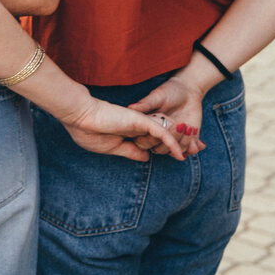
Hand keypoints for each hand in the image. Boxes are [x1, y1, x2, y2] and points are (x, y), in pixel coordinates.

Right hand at [59, 96, 185, 162]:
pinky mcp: (141, 122)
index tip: (178, 155)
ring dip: (179, 144)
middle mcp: (136, 125)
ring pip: (164, 135)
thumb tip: (145, 157)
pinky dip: (171, 145)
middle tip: (196, 148)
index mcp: (128, 130)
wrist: (79, 116)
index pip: (150, 141)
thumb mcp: (112, 148)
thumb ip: (130, 152)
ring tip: (194, 150)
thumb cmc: (88, 132)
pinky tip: (180, 155)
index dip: (164, 148)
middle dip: (178, 144)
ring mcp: (139, 122)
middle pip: (161, 138)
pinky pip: (161, 135)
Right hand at [129, 76, 208, 156]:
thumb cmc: (169, 91)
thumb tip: (130, 107)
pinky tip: (199, 142)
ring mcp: (173, 139)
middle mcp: (159, 136)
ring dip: (186, 143)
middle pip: (161, 150)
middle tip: (182, 124)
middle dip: (174, 139)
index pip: (145, 142)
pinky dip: (194, 148)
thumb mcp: (157, 96)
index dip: (154, 139)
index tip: (166, 126)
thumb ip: (145, 104)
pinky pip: (189, 151)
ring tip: (190, 127)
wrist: (188, 90)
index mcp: (147, 127)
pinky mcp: (187, 140)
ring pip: (176, 151)